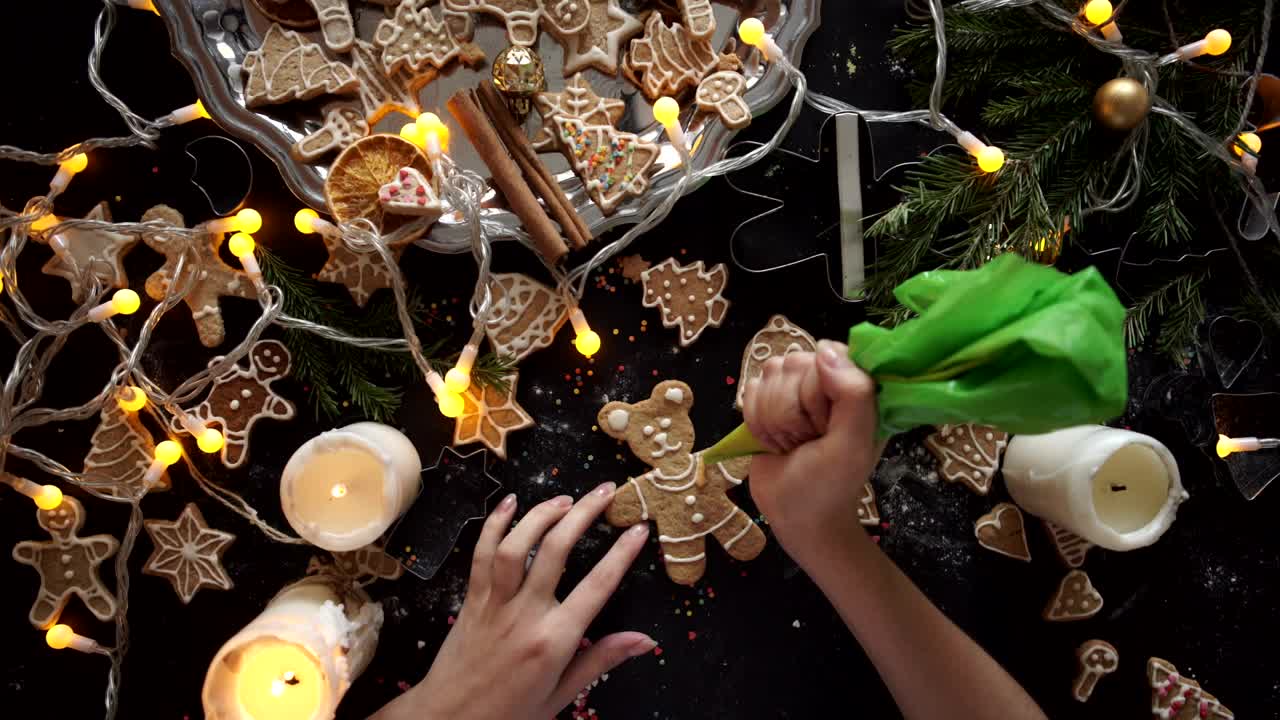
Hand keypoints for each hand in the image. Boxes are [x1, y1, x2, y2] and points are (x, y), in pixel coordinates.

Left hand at [374, 486, 652, 719]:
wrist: (449, 719)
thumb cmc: (510, 713)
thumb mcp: (563, 694)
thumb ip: (602, 659)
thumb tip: (645, 640)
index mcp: (554, 640)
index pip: (597, 586)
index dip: (622, 554)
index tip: (638, 529)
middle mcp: (525, 614)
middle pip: (556, 550)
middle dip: (583, 514)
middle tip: (605, 491)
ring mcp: (495, 603)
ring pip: (517, 544)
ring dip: (542, 514)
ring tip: (566, 498)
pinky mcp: (472, 599)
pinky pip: (482, 553)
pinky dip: (495, 524)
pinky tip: (511, 503)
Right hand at [743, 340, 881, 568]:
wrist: (795, 518)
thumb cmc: (829, 486)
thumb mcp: (852, 444)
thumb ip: (853, 394)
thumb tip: (824, 349)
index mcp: (859, 387)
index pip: (830, 354)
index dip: (820, 387)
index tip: (827, 423)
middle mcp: (827, 383)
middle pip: (795, 363)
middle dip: (794, 410)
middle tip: (809, 440)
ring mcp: (795, 391)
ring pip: (770, 374)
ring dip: (774, 418)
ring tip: (791, 444)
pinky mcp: (767, 403)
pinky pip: (751, 390)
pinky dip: (757, 421)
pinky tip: (772, 443)